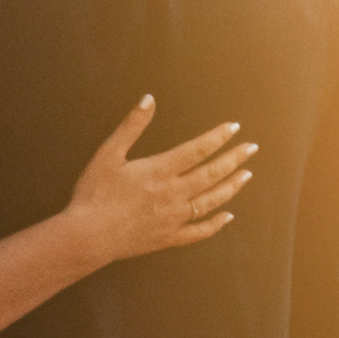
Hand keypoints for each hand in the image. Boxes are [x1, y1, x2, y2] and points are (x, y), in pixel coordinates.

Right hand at [66, 100, 251, 268]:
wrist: (87, 237)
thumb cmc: (93, 194)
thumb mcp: (108, 153)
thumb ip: (132, 125)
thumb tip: (149, 99)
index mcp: (159, 171)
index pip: (198, 150)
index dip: (218, 138)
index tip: (234, 128)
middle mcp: (173, 194)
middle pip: (211, 174)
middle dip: (234, 159)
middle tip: (251, 148)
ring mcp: (173, 218)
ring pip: (211, 201)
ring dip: (231, 187)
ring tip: (246, 175)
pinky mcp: (168, 238)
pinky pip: (199, 232)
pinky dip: (215, 224)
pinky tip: (227, 216)